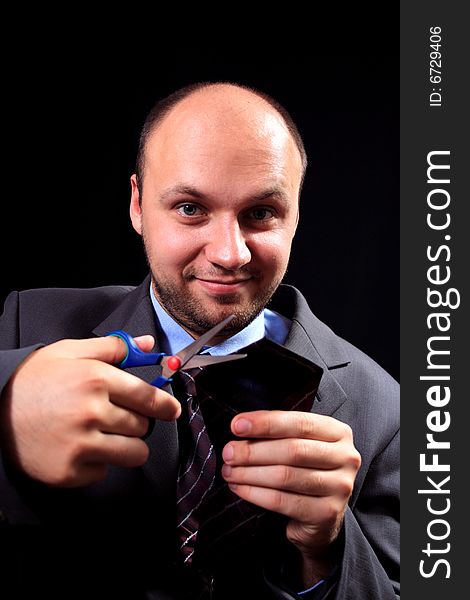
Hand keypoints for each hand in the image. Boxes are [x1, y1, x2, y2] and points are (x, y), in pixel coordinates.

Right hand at [0, 336, 180, 486]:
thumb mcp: (71, 352)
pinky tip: (78, 447)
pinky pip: (105, 471)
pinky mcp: (71, 472)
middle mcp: (92, 413)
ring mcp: (81, 446)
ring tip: (103, 434)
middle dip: (135, 421)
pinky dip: (97, 462)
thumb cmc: (34, 380)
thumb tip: (147, 345)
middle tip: (114, 415)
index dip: (166, 405)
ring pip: (134, 453)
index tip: (172, 410)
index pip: (149, 397)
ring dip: (125, 445)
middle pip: (142, 426)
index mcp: (96, 380)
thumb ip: (113, 348)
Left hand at [221, 410, 360, 581]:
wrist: (321, 517)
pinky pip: (283, 501)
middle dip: (253, 451)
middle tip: (229, 452)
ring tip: (230, 471)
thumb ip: (278, 433)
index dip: (265, 423)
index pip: (299, 422)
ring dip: (250, 473)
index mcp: (338, 432)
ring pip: (285, 476)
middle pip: (292, 450)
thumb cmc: (304, 471)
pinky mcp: (327, 513)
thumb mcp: (299, 445)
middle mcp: (346, 457)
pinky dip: (255, 494)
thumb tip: (240, 426)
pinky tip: (239, 488)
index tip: (237, 425)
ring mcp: (340, 486)